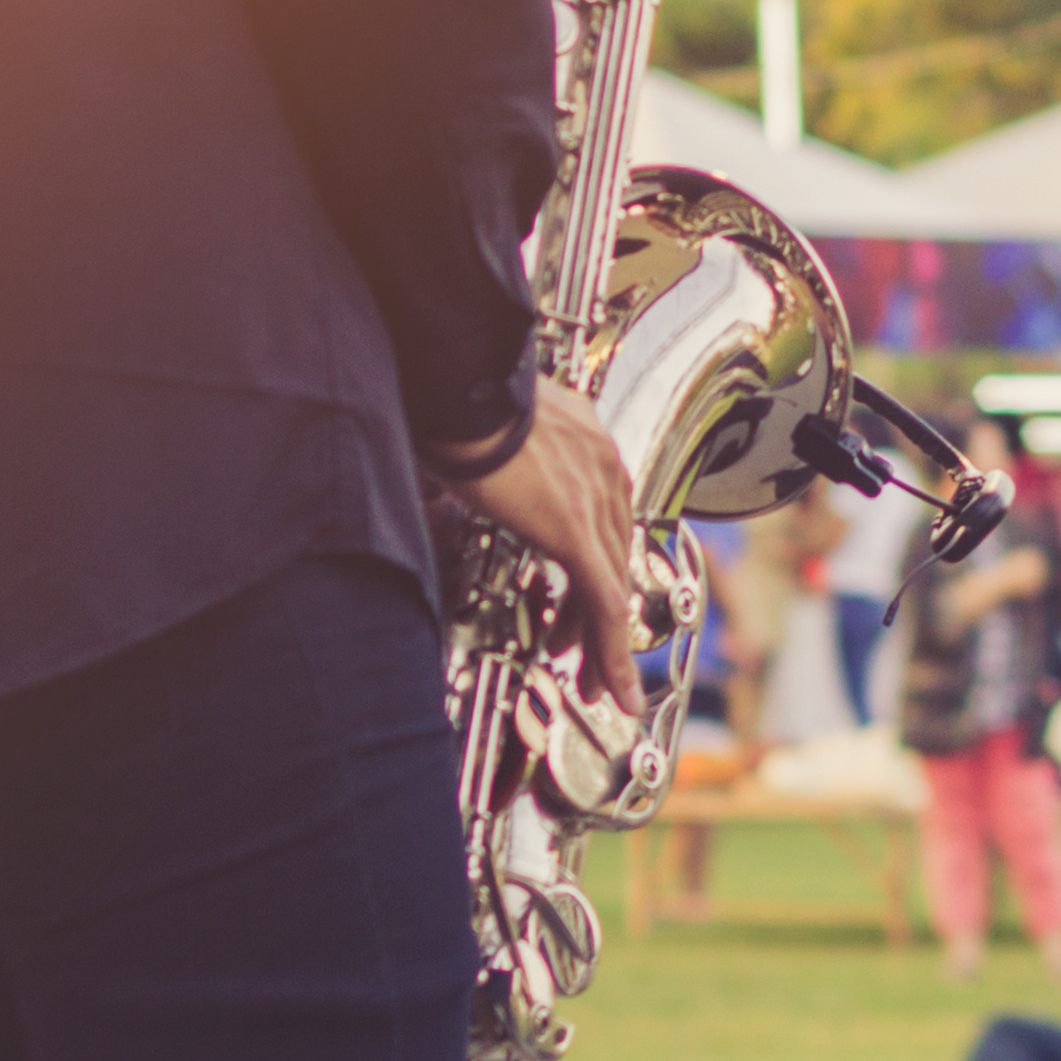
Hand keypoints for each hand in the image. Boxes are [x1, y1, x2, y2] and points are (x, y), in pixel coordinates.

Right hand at [441, 382, 642, 704]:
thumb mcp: (479, 429)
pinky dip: (610, 650)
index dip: (593, 564)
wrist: (448, 374)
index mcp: (581, 435)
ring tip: (596, 683)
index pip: (602, 515)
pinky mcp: (573, 527)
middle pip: (613, 554)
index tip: (579, 595)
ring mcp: (591, 494)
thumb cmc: (448, 391)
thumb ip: (489, 461)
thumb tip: (456, 480)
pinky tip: (611, 686)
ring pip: (612, 585)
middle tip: (584, 649)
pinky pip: (603, 602)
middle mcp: (599, 461)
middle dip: (599, 611)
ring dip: (603, 642)